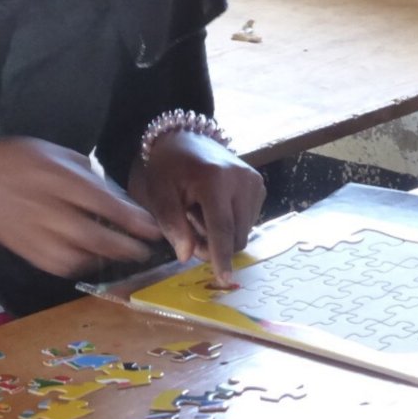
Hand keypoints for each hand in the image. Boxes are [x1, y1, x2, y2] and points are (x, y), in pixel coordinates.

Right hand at [0, 137, 161, 277]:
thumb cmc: (15, 160)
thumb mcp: (53, 150)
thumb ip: (84, 170)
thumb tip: (110, 190)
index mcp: (58, 179)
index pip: (103, 203)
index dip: (132, 219)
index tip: (152, 228)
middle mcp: (50, 209)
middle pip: (96, 237)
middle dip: (126, 247)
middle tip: (145, 250)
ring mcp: (38, 235)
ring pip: (81, 257)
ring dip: (106, 259)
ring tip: (123, 254)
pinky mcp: (29, 252)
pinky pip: (62, 267)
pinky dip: (82, 266)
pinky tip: (92, 258)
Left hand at [129, 130, 264, 283]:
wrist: (184, 138)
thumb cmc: (167, 167)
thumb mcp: (158, 193)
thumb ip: (171, 224)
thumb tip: (187, 256)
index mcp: (214, 179)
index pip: (221, 227)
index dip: (221, 256)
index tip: (224, 280)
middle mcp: (241, 179)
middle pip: (236, 235)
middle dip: (215, 245)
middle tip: (190, 233)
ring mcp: (254, 180)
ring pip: (244, 230)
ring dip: (222, 234)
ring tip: (200, 214)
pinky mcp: (259, 184)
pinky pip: (248, 220)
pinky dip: (231, 223)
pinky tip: (213, 208)